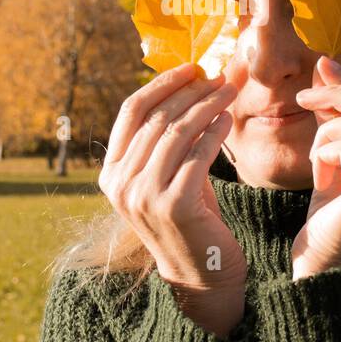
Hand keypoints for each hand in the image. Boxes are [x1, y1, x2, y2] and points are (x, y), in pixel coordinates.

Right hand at [98, 63, 246, 335]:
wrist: (201, 275)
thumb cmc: (190, 218)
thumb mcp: (167, 175)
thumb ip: (166, 139)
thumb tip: (189, 83)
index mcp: (111, 173)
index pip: (131, 112)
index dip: (161, 84)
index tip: (191, 67)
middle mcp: (120, 184)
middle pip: (157, 118)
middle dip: (190, 90)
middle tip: (219, 74)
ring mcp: (143, 196)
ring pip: (177, 132)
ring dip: (206, 105)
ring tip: (229, 90)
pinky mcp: (173, 206)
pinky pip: (197, 155)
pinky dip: (213, 132)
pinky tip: (227, 119)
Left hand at [291, 55, 340, 279]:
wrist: (327, 264)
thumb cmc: (335, 210)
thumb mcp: (340, 153)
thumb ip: (339, 112)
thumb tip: (326, 63)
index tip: (323, 68)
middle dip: (337, 97)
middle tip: (303, 98)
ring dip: (328, 136)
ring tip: (318, 162)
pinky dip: (326, 156)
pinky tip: (322, 181)